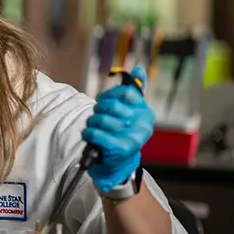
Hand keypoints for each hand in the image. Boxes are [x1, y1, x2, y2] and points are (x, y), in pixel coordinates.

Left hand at [81, 66, 154, 192]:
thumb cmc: (122, 134)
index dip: (110, 95)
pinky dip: (89, 133)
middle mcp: (143, 124)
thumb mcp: (130, 112)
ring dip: (92, 122)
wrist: (118, 164)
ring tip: (93, 127)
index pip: (127, 92)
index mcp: (145, 113)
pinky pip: (96, 133)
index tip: (103, 101)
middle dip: (99, 109)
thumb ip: (134, 91)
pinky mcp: (120, 149)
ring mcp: (133, 137)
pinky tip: (90, 135)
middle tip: (97, 115)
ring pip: (102, 119)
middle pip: (112, 105)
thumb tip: (139, 68)